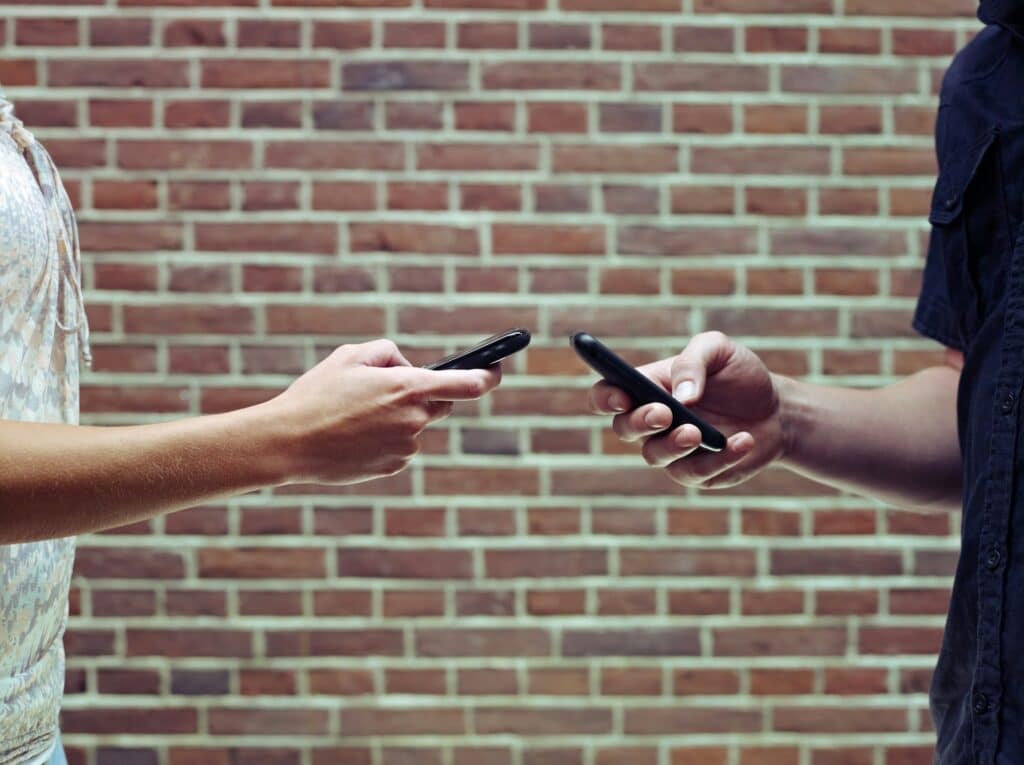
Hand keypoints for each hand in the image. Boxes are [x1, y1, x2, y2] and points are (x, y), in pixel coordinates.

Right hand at [267, 339, 500, 484]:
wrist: (288, 443)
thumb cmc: (317, 394)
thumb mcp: (351, 356)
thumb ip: (390, 353)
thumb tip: (409, 368)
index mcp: (409, 387)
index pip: (469, 384)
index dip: (489, 375)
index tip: (495, 369)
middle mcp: (414, 419)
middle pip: (439, 405)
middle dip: (422, 395)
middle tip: (387, 391)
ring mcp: (406, 447)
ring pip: (415, 426)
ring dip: (397, 417)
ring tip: (355, 415)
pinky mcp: (393, 466)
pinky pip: (399, 446)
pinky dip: (384, 438)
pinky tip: (354, 435)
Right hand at [588, 331, 786, 489]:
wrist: (775, 409)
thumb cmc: (738, 375)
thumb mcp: (719, 350)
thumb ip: (694, 361)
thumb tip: (681, 395)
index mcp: (646, 387)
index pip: (607, 394)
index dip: (605, 397)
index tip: (622, 396)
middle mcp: (651, 421)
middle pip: (623, 428)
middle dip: (639, 421)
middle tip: (664, 413)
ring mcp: (670, 449)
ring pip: (653, 455)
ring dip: (673, 445)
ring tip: (698, 433)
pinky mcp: (695, 472)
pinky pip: (695, 472)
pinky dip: (719, 458)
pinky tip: (743, 440)